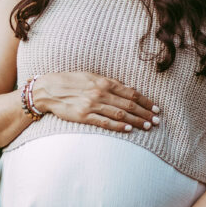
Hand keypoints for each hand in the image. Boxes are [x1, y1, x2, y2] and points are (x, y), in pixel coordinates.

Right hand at [31, 72, 159, 132]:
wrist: (48, 89)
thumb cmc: (70, 82)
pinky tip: (128, 129)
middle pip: (129, 104)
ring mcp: (92, 105)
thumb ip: (109, 83)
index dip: (145, 101)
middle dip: (145, 113)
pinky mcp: (84, 116)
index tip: (155, 108)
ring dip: (136, 121)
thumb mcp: (91, 77)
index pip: (131, 92)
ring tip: (148, 126)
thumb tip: (128, 88)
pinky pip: (105, 122)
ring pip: (120, 114)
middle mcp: (100, 93)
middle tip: (157, 120)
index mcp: (104, 82)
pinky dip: (118, 126)